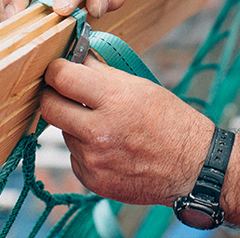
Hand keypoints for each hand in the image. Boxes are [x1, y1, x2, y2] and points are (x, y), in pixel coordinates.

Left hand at [41, 54, 213, 204]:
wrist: (190, 164)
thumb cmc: (171, 120)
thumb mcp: (142, 87)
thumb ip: (105, 74)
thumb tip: (78, 59)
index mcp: (116, 100)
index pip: (64, 78)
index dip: (56, 69)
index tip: (58, 68)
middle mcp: (99, 130)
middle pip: (50, 107)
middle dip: (53, 95)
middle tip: (63, 91)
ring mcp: (93, 158)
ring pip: (64, 131)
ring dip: (75, 123)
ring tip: (105, 123)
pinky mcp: (91, 179)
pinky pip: (74, 155)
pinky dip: (86, 148)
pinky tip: (110, 145)